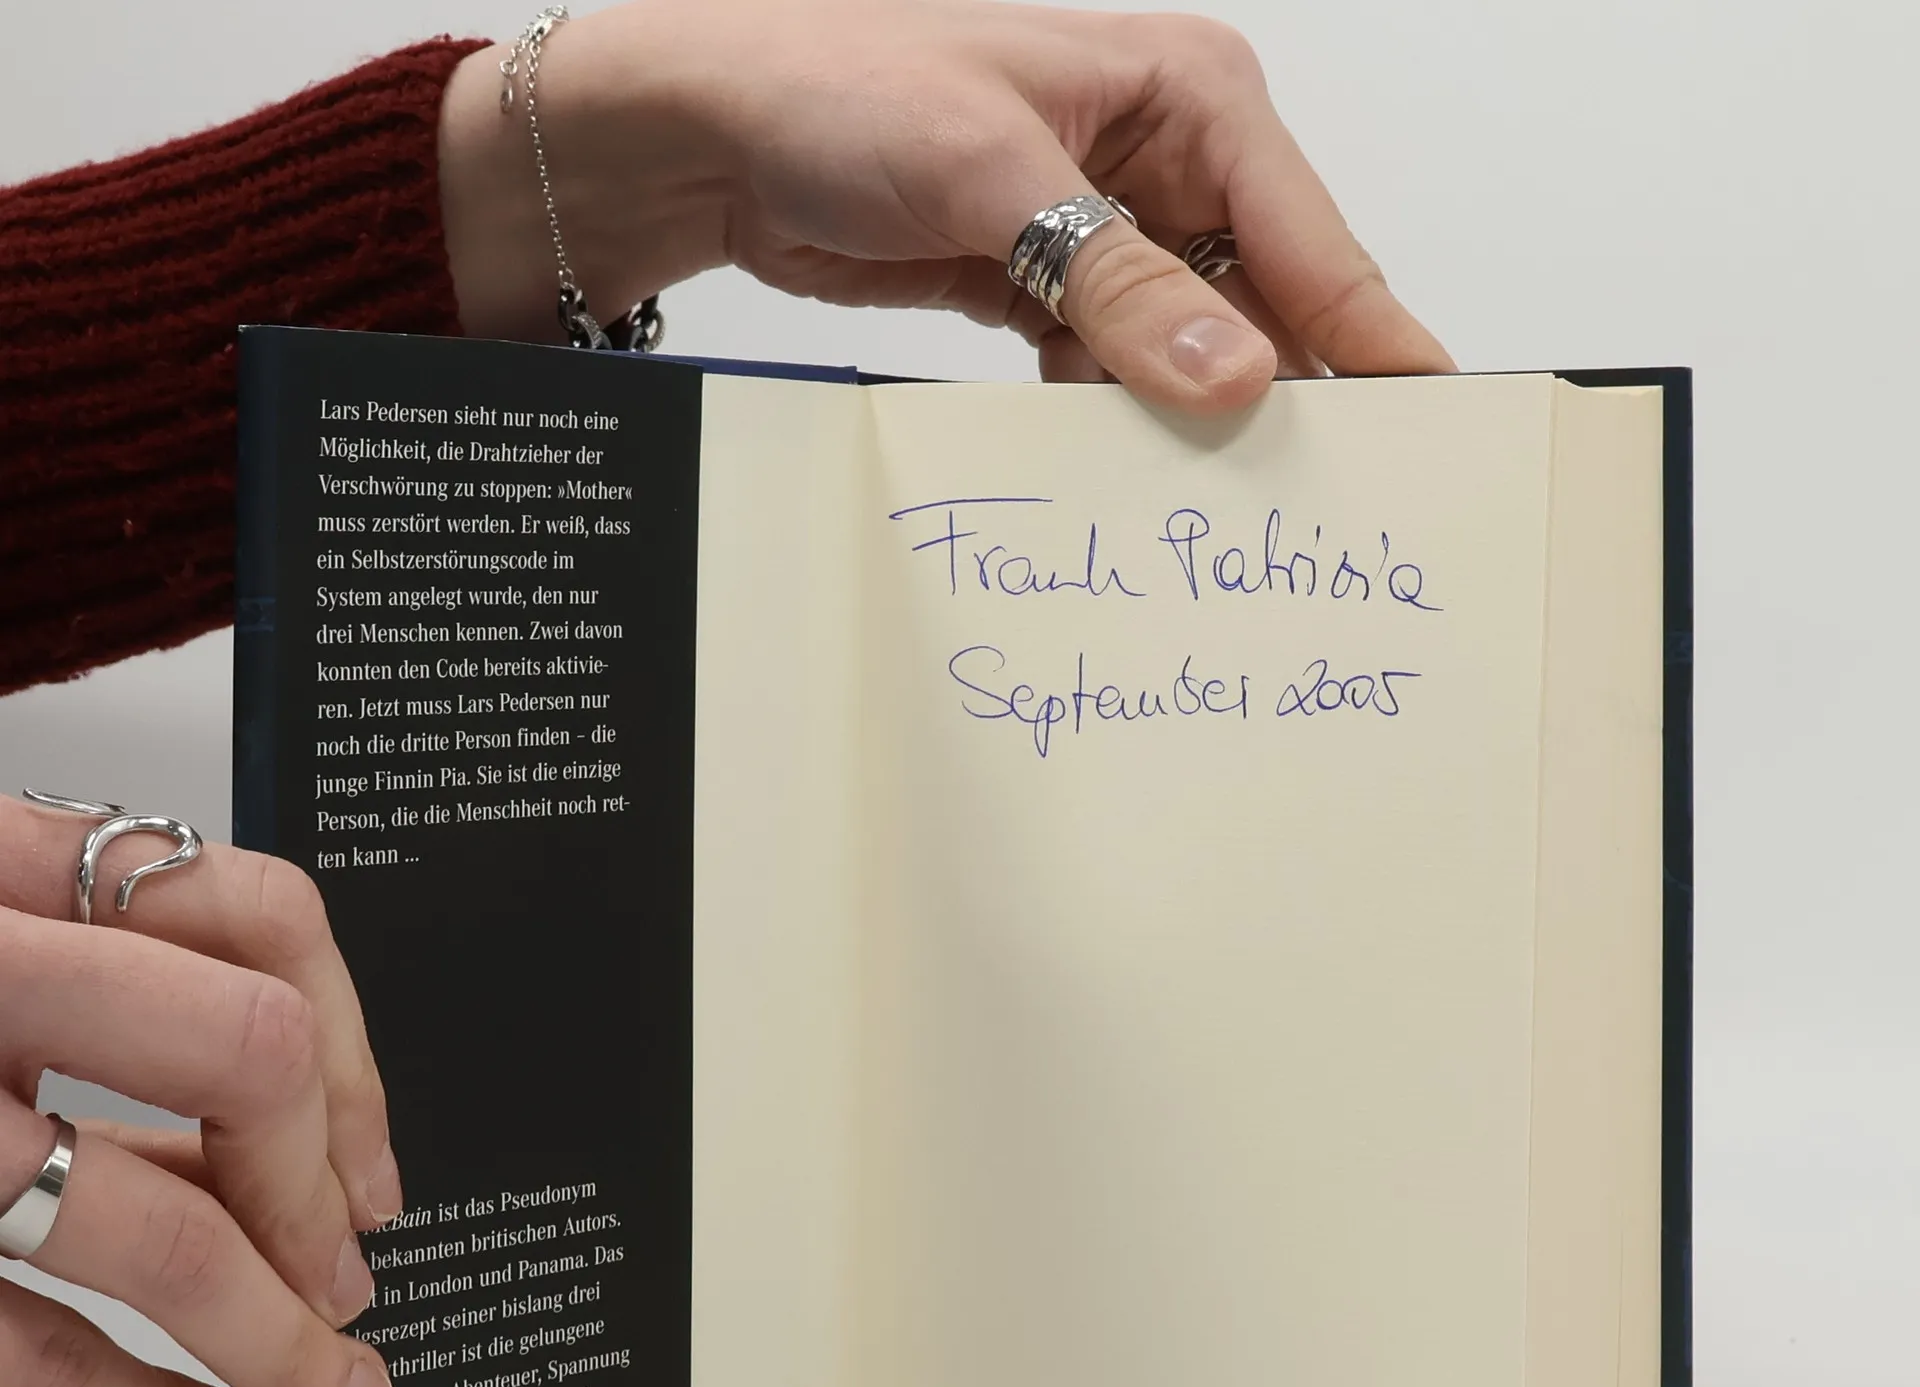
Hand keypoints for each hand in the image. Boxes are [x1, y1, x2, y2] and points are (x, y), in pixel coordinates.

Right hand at [0, 795, 398, 1386]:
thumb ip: (80, 945)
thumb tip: (292, 1086)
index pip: (257, 918)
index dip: (352, 1048)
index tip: (372, 1165)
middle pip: (246, 1057)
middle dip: (320, 1192)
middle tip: (350, 1281)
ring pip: (146, 1228)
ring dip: (277, 1337)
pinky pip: (17, 1348)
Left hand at [438, 0, 1452, 410]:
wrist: (717, 132)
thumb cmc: (837, 86)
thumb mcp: (988, 173)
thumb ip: (1113, 281)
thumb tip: (1234, 374)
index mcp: (1188, 97)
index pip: (1312, 236)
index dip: (1372, 337)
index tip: (1428, 424)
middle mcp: (1168, 162)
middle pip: (1268, 302)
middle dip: (1285, 395)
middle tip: (1320, 503)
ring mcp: (1111, 232)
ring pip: (1194, 349)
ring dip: (1192, 420)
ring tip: (1212, 507)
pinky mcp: (1053, 288)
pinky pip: (1115, 371)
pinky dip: (1113, 418)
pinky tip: (1109, 466)